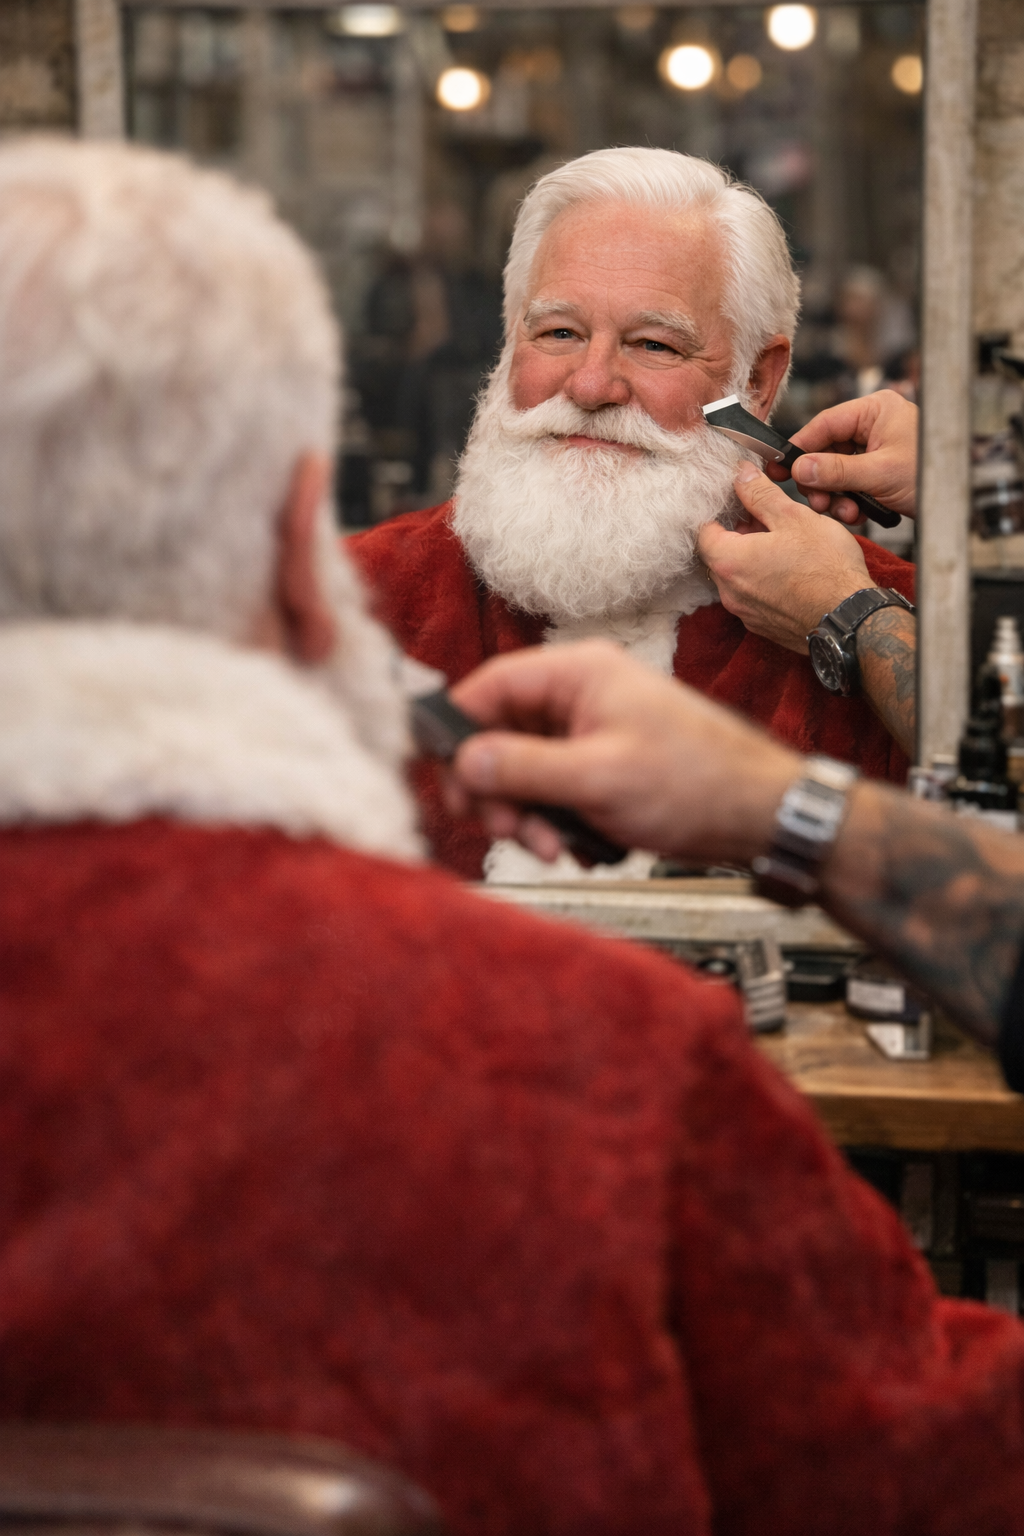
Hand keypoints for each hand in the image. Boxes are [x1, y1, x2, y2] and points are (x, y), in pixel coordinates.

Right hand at [447, 639, 800, 864]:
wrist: (763, 815)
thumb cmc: (697, 783)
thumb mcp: (596, 779)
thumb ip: (522, 767)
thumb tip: (463, 760)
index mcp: (579, 674)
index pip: (490, 686)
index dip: (461, 733)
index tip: (450, 780)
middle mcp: (583, 695)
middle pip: (503, 735)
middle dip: (500, 790)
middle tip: (507, 830)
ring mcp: (595, 731)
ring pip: (528, 771)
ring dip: (532, 816)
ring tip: (557, 847)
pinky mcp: (607, 766)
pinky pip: (559, 791)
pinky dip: (562, 823)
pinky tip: (588, 845)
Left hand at [699, 464, 875, 651]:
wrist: (850, 618)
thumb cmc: (825, 567)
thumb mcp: (793, 517)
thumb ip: (760, 495)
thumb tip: (741, 475)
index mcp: (729, 561)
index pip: (703, 531)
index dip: (720, 513)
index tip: (740, 504)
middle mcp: (729, 592)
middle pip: (719, 555)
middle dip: (738, 536)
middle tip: (767, 521)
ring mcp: (745, 613)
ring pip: (737, 578)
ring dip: (751, 560)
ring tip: (783, 546)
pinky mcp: (763, 626)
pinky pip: (753, 598)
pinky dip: (763, 583)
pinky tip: (789, 573)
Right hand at [766, 390, 917, 523]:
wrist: (958, 502)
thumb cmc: (931, 475)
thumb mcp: (878, 473)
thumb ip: (835, 470)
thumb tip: (800, 468)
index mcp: (876, 411)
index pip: (825, 424)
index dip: (800, 447)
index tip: (779, 467)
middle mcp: (874, 426)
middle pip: (828, 450)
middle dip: (821, 480)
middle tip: (817, 501)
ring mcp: (877, 449)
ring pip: (837, 471)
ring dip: (835, 495)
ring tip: (844, 512)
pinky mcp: (878, 471)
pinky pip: (851, 483)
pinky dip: (849, 500)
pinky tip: (856, 514)